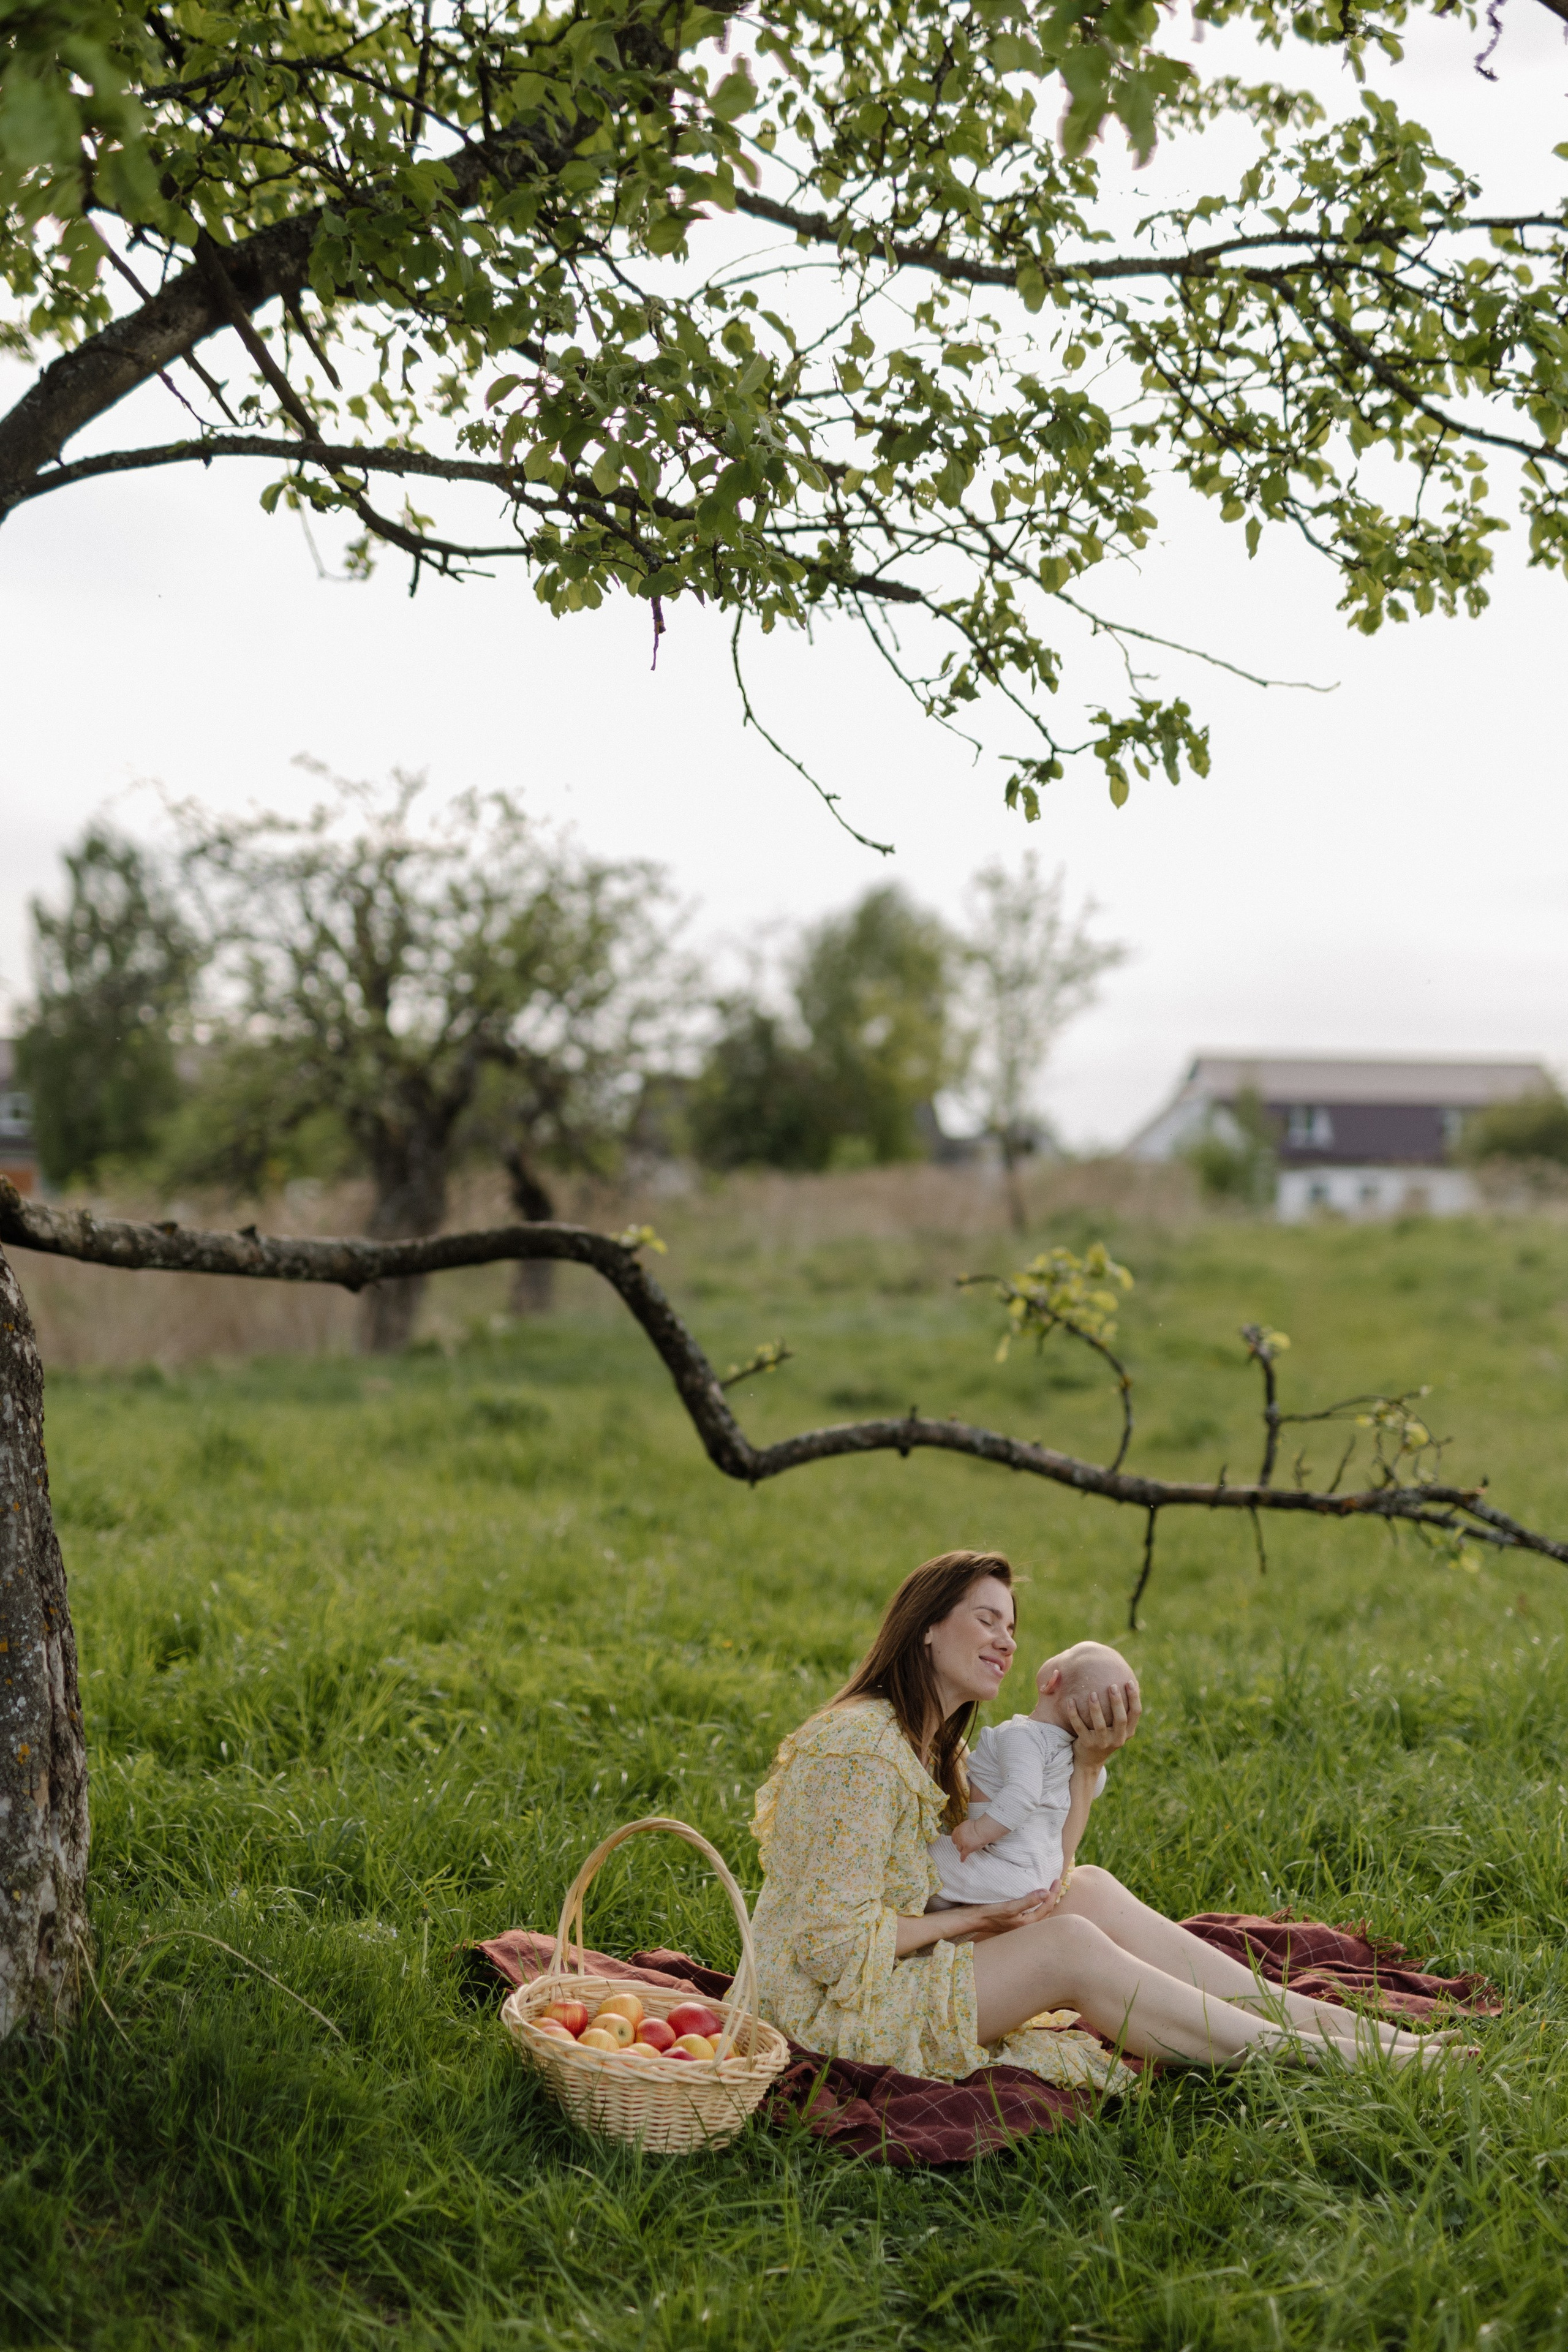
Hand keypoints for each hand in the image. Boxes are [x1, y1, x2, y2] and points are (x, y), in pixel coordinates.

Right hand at [936, 1886, 1058, 1941]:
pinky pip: (1032, 1911)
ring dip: (1046, 1900)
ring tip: (1050, 1888)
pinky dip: (1037, 1902)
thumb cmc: (990, 1912)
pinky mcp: (1015, 1920)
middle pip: (1046, 1911)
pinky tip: (1036, 1897)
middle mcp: (1026, 1926)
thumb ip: (1029, 1900)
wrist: (973, 1919)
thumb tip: (1046, 1892)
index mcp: (1027, 1924)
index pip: (1047, 1907)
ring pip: (1040, 1912)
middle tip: (1057, 1882)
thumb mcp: (1010, 1906)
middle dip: (1053, 1897)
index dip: (1053, 1893)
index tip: (1057, 1880)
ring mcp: (1021, 1923)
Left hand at [952, 1812, 1004, 1859]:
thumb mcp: (968, 1823)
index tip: (956, 1841)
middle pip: (956, 1842)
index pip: (954, 1835)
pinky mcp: (967, 1848)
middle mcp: (959, 1836)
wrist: (982, 1830)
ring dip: (962, 1849)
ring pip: (959, 1849)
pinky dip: (963, 1858)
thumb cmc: (978, 1825)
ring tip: (966, 1850)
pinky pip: (963, 1855)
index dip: (955, 1839)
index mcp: (959, 1828)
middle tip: (963, 1846)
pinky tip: (962, 1860)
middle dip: (959, 1844)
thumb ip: (964, 1828)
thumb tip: (965, 1831)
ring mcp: (962, 1843)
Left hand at [1062, 1678, 1140, 1767]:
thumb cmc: (1105, 1736)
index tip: (1129, 1681)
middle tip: (1112, 1686)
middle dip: (1117, 1702)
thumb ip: (1120, 1712)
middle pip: (1120, 1719)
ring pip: (1100, 1725)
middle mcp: (1117, 1739)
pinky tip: (1070, 1701)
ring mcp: (1102, 1743)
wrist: (1089, 1760)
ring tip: (1091, 1693)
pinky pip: (1079, 1727)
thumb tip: (1124, 1683)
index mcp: (1128, 1732)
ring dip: (1095, 1708)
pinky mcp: (1087, 1744)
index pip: (1135, 1713)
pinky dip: (1074, 1714)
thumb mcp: (1116, 1728)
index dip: (1134, 1697)